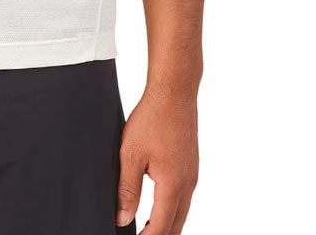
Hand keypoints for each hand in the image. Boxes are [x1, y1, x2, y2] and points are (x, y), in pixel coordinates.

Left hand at [116, 87, 199, 233]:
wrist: (174, 93)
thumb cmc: (152, 118)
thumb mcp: (131, 155)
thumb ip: (127, 189)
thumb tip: (122, 218)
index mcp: (173, 185)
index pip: (161, 227)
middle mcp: (188, 184)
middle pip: (176, 225)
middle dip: (159, 234)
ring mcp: (192, 175)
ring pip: (182, 212)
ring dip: (166, 224)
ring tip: (145, 227)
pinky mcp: (191, 166)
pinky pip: (184, 197)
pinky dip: (172, 209)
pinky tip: (157, 205)